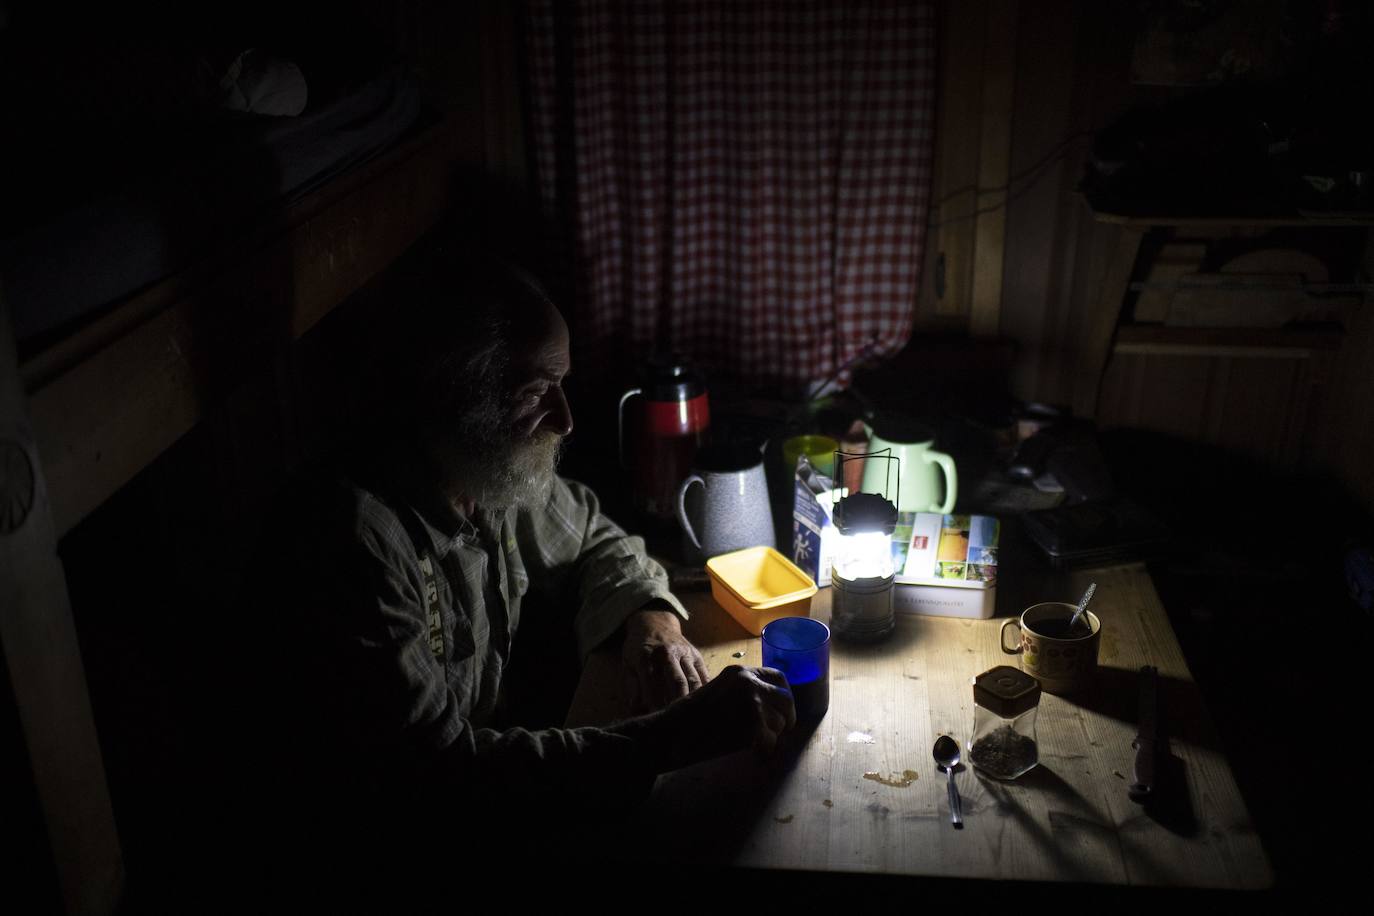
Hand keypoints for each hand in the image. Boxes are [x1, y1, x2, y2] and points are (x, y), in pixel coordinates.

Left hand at [621, 608, 709, 712]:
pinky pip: (704, 674)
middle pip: (677, 681)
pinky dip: (706, 691)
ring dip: (694, 699)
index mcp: (646, 656)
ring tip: (694, 717)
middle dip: (679, 702)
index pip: (650, 681)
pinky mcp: (696, 655)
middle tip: (679, 722)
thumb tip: (636, 708)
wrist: (655, 622)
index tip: (656, 718)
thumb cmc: (638, 648)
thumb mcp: (627, 663)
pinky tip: (706, 705)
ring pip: (693, 679)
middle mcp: (667, 653)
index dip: (653, 701)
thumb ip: (632, 686)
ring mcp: (684, 653)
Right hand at [649, 665, 796, 768]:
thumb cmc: (689, 719)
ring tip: (754, 742)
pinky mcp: (753, 724)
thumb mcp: (719, 693)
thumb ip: (743, 694)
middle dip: (785, 718)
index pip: (778, 677)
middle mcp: (749, 681)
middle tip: (776, 733)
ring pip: (781, 722)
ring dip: (773, 736)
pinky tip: (750, 751)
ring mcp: (752, 701)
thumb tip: (771, 707)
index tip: (781, 710)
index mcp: (739, 672)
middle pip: (786, 699)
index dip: (783, 696)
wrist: (672, 733)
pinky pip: (772, 741)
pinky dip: (765, 751)